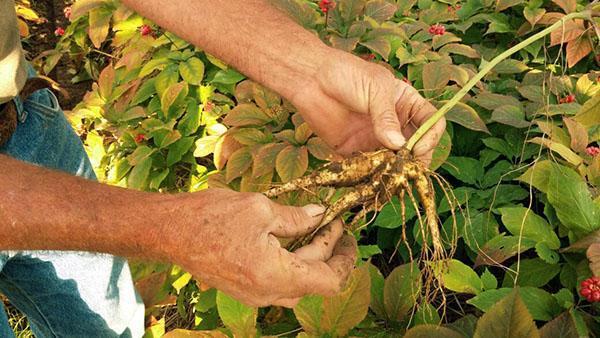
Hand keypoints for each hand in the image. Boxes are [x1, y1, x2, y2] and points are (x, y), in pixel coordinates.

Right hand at [161, 188, 356, 306]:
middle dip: (329, 251)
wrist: (169, 231)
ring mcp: (253, 294)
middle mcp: (266, 293)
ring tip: (318, 227)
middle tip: (335, 222)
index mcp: (274, 276)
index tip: (348, 234)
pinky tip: (294, 237)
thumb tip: (320, 214)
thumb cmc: (209, 217)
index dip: (345, 259)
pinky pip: (279, 280)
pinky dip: (293, 261)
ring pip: (297, 282)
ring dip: (312, 256)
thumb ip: (296, 217)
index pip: (328, 281)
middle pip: (314, 280)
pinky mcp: (244, 288)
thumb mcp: (260, 209)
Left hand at [289, 49, 445, 164]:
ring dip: (396, 171)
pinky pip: (371, 168)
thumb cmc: (346, 74)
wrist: (311, 80)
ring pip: (396, 162)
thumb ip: (386, 117)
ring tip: (390, 177)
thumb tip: (399, 146)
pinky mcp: (357, 152)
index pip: (431, 123)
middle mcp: (396, 124)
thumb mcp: (374, 90)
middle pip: (418, 148)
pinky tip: (372, 178)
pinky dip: (374, 176)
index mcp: (407, 104)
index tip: (418, 148)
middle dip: (416, 160)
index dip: (430, 137)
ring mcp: (378, 139)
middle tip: (406, 169)